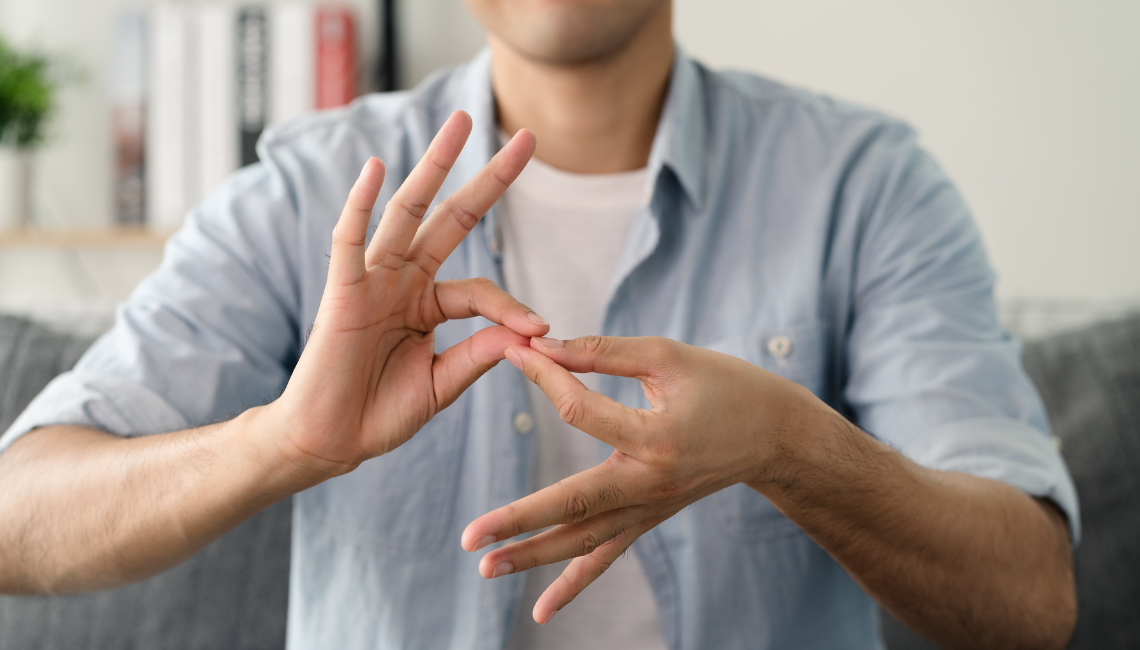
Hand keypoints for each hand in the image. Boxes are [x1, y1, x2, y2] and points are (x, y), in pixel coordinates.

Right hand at [272, 111, 544, 474]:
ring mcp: (373, 281)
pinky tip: (377, 168)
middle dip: (487, 180)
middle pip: (451, 218)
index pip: (480, 290)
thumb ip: (480, 353)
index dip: (513, 307)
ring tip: (461, 125)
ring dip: (434, 167)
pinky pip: (349, 241)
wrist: (330, 441)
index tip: (542, 331)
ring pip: (407, 213)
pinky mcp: (341, 292)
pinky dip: (360, 203)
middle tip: (525, 139)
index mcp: (428, 304)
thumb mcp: (443, 382)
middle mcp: (403, 281)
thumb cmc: (380, 413)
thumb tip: (529, 332)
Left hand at [460, 335, 820, 622]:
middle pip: (572, 504)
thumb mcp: (668, 357)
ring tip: (485, 569)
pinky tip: (540, 611)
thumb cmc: (725, 386)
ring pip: (584, 541)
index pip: (581, 410)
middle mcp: (651, 483)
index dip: (545, 377)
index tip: (515, 353)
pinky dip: (573, 585)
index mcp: (656, 436)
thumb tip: (543, 345)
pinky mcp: (648, 519)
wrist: (776, 435)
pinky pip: (606, 556)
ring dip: (533, 558)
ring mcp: (650, 509)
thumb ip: (603, 352)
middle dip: (518, 521)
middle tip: (471, 538)